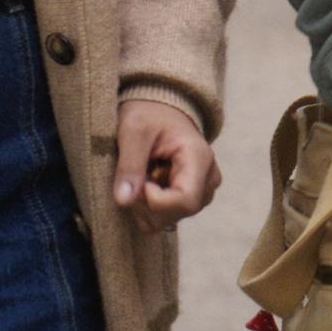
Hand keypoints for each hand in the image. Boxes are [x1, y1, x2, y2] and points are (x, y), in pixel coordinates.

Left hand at [112, 99, 219, 233]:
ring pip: (165, 220)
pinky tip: (144, 183)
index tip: (139, 180)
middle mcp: (208, 179)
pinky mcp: (190, 199)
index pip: (185, 200)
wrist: (159, 110)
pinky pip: (162, 219)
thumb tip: (123, 201)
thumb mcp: (134, 130)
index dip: (155, 200)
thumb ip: (129, 164)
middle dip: (144, 202)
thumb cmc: (149, 113)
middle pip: (175, 213)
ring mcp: (201, 192)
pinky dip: (145, 207)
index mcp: (200, 158)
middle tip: (131, 175)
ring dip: (142, 205)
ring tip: (139, 175)